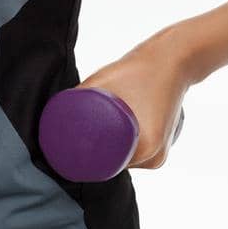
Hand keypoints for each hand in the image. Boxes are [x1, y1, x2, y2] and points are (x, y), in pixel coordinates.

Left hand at [75, 32, 192, 170]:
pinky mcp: (163, 144)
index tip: (68, 153)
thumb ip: (78, 96)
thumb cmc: (138, 70)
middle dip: (95, 157)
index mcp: (146, 148)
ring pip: (126, 161)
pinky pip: (137, 155)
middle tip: (73, 142)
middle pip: (116, 166)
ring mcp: (161, 154)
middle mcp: (156, 158)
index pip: (108, 168)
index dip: (86, 163)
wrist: (174, 60)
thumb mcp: (103, 81)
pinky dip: (123, 149)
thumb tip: (54, 109)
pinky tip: (109, 141)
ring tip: (90, 138)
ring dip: (109, 153)